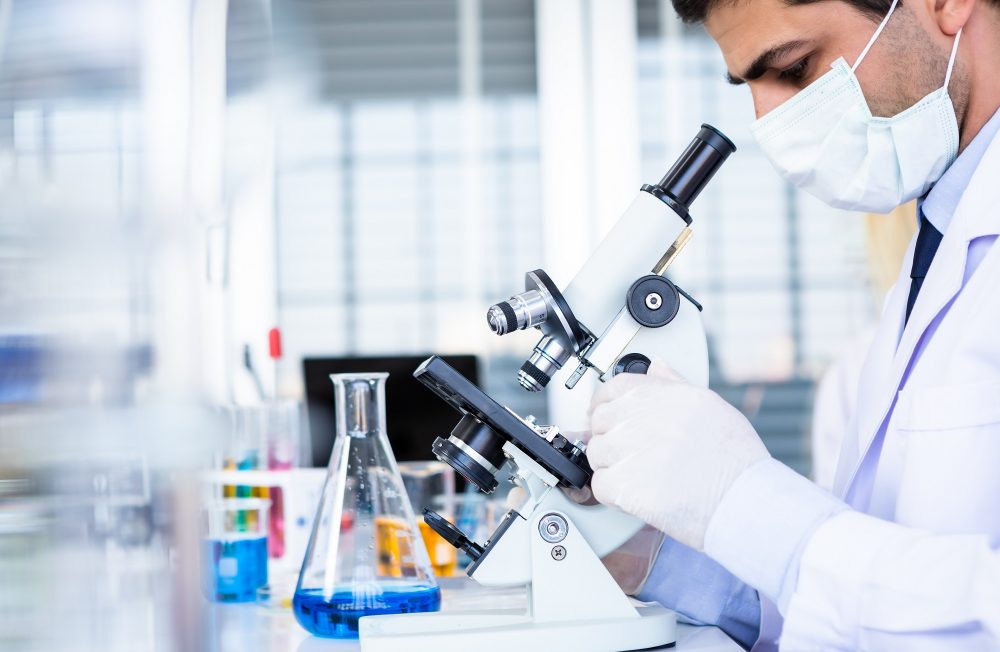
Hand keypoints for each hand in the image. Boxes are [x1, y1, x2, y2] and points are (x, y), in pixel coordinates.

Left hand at [587, 361, 769, 550]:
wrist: (743, 499)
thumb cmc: (735, 458)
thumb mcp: (710, 405)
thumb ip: (674, 384)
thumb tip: (657, 367)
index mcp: (659, 393)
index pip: (612, 388)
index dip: (606, 404)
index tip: (609, 415)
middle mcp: (640, 416)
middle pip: (599, 421)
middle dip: (610, 436)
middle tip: (631, 452)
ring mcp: (629, 450)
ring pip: (596, 453)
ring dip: (611, 466)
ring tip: (640, 475)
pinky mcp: (624, 485)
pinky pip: (599, 485)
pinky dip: (613, 493)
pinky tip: (637, 493)